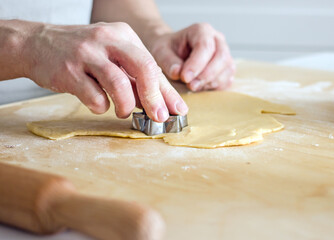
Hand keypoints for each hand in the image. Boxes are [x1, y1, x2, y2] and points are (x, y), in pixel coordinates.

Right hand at [23, 22, 187, 121]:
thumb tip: (161, 104)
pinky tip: (100, 104)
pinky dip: (101, 106)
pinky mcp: (68, 70)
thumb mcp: (112, 55)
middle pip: (143, 68)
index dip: (167, 91)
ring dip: (126, 105)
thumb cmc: (82, 53)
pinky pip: (93, 96)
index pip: (152, 65)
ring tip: (124, 112)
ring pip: (118, 84)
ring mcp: (86, 53)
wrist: (36, 43)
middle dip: (154, 98)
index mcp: (124, 35)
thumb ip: (134, 77)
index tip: (178, 110)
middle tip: (158, 117)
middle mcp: (107, 39)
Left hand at [149, 23, 234, 91]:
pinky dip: (215, 86)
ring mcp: (225, 53)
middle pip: (221, 57)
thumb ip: (168, 61)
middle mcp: (217, 40)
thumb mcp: (161, 52)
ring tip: (192, 86)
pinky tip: (201, 87)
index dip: (197, 64)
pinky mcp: (227, 68)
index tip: (185, 77)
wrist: (174, 52)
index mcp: (201, 30)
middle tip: (191, 86)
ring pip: (227, 70)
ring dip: (210, 82)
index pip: (205, 46)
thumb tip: (177, 72)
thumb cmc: (168, 49)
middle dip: (206, 75)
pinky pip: (228, 80)